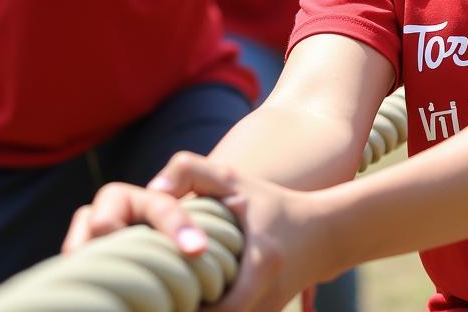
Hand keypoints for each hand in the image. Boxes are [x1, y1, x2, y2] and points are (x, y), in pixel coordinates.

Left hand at [63, 152, 341, 311]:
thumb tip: (149, 189)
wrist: (324, 234)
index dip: (179, 306)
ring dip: (190, 308)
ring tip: (156, 296)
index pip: (214, 309)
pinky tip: (180, 298)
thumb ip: (192, 171)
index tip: (149, 295)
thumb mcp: (235, 180)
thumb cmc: (272, 204)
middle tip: (144, 296)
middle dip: (178, 308)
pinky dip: (205, 311)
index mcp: (259, 267)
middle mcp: (263, 302)